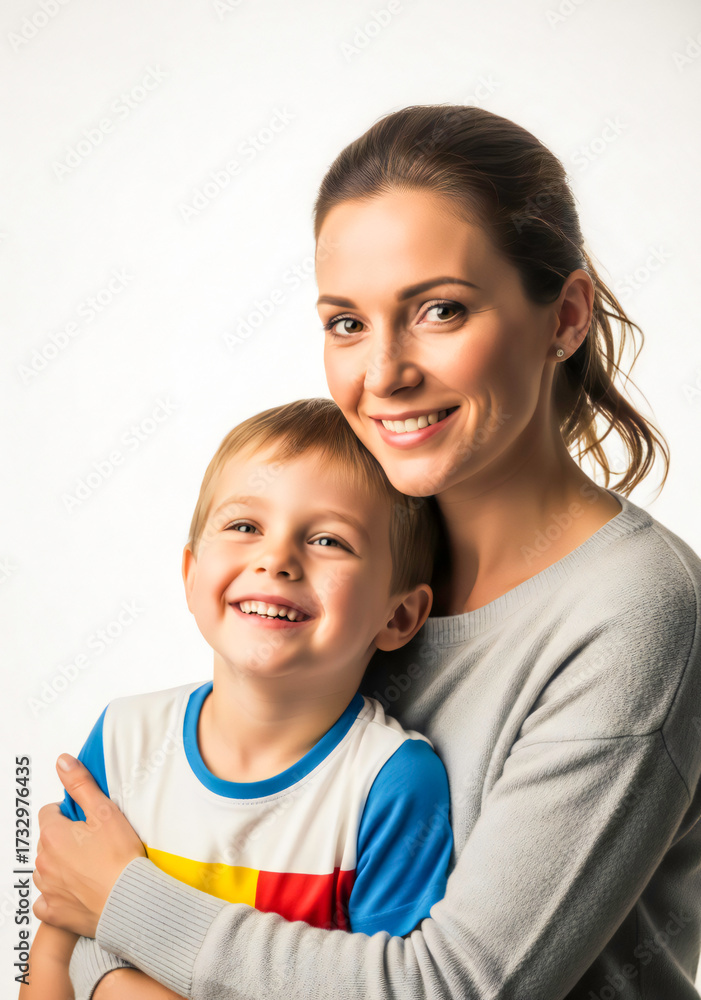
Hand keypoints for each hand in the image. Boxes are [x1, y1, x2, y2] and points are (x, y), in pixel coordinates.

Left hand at [33, 755, 145, 936]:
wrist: (131, 901)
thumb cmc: (121, 859)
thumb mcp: (105, 811)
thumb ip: (81, 785)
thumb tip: (63, 763)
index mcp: (54, 835)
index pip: (50, 813)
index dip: (69, 813)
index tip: (86, 820)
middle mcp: (44, 862)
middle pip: (48, 841)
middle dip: (66, 839)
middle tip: (94, 842)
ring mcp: (47, 889)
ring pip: (47, 869)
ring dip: (61, 865)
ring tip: (90, 866)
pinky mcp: (54, 912)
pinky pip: (46, 900)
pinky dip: (58, 895)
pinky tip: (78, 890)